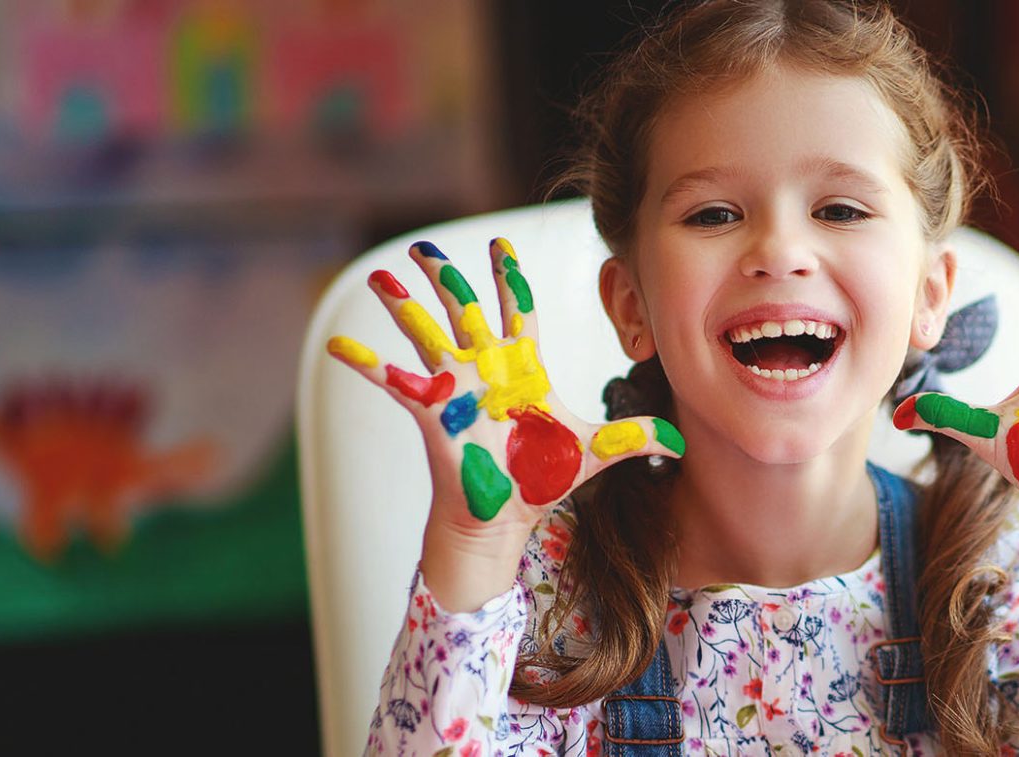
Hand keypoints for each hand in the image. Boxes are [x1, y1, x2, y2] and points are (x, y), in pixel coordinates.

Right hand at [326, 238, 684, 537]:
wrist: (504, 522)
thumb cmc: (540, 482)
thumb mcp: (594, 452)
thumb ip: (634, 437)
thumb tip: (680, 442)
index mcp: (520, 370)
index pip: (514, 312)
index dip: (508, 278)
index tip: (503, 242)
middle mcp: (483, 371)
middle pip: (461, 311)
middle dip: (446, 277)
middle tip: (424, 246)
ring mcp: (454, 390)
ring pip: (425, 334)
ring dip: (401, 305)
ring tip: (379, 274)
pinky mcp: (432, 414)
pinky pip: (395, 383)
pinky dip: (368, 365)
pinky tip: (339, 344)